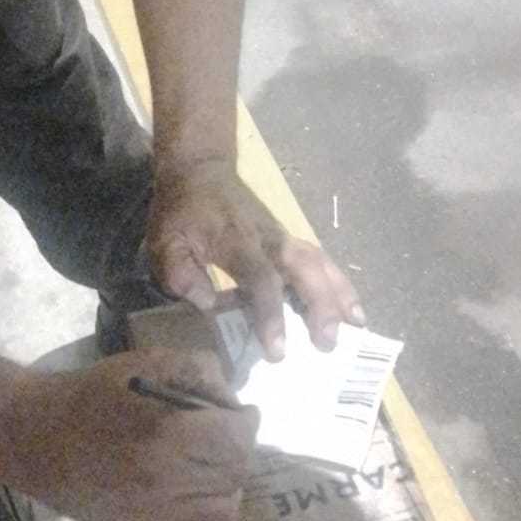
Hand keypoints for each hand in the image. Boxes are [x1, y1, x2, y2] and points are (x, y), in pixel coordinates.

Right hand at [9, 349, 258, 520]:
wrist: (34, 437)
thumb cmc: (89, 394)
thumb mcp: (144, 362)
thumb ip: (197, 369)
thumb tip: (231, 398)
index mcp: (169, 433)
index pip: (239, 438)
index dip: (248, 422)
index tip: (243, 413)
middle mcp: (167, 480)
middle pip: (235, 474)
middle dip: (237, 450)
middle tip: (224, 436)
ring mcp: (154, 516)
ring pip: (222, 513)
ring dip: (225, 487)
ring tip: (210, 467)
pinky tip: (185, 495)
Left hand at [147, 157, 364, 360]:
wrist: (200, 169)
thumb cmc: (181, 210)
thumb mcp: (164, 241)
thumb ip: (179, 273)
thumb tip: (207, 304)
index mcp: (238, 242)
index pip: (261, 280)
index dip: (271, 315)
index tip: (277, 350)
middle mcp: (269, 239)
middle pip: (304, 270)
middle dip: (320, 307)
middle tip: (328, 344)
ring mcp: (283, 237)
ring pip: (319, 263)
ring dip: (339, 295)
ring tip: (356, 327)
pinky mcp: (290, 239)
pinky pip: (320, 260)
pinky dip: (339, 284)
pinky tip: (352, 309)